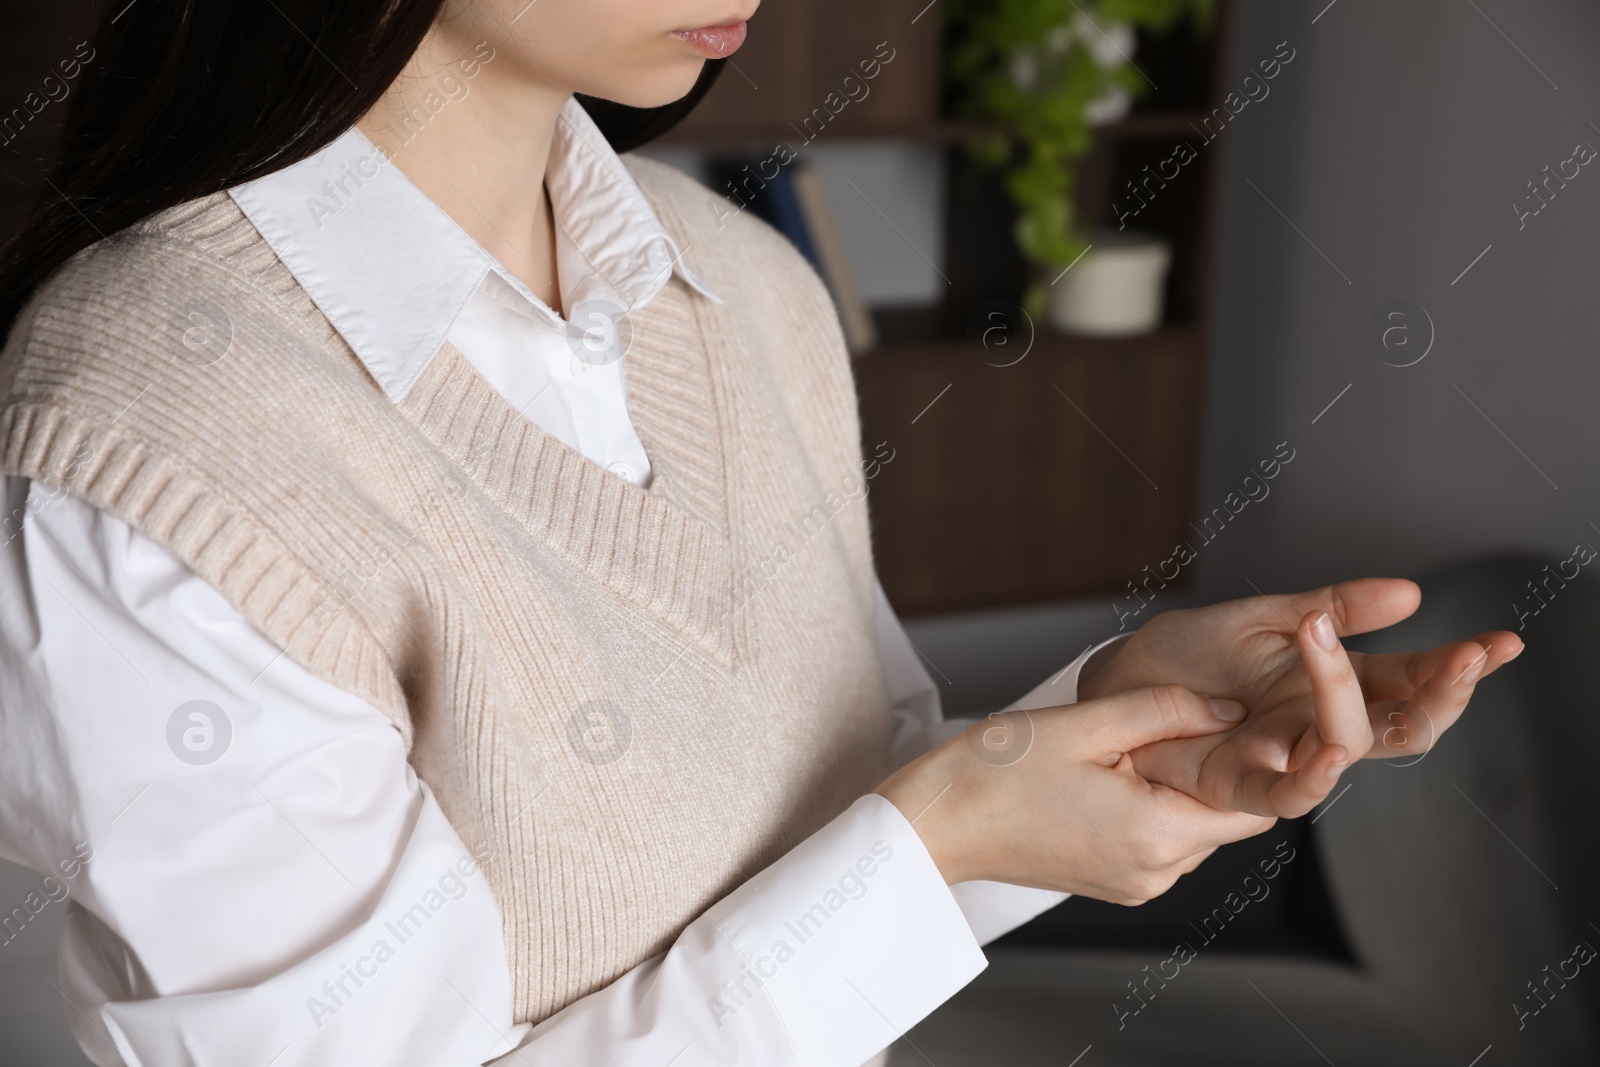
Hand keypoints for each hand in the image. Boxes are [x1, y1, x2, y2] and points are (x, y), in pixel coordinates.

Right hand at [875, 685, 1274, 903]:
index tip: (1244, 717)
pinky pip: (1159, 841)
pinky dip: (1153, 806)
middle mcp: (1155, 873)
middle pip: (1225, 817)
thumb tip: (1227, 708)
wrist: (934, 824)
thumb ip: (1165, 709)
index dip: (1256, 759)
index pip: (1255, 806)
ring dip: (1180, 786)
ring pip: (1193, 827)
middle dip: (1214, 768)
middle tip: (1182, 717)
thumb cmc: (994, 775)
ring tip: (1137, 742)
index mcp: (1156, 835)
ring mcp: (1134, 884)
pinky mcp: (1113, 883)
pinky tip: (1115, 772)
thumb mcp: (1084, 722)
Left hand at [1078, 579, 1522, 817]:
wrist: (1116, 682)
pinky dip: (1316, 772)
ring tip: (1398, 662)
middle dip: (1444, 694)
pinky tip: (1335, 741)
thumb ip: (1333, 606)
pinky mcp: (1240, 785)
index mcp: (1331, 682)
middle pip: (1403, 725)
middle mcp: (1318, 724)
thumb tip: (1409, 592)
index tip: (1505, 643)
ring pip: (1355, 749)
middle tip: (1469, 658)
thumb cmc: (1187, 656)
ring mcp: (1285, 757)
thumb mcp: (1264, 617)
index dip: (1459, 666)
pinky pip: (1290, 792)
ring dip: (1380, 710)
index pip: (1411, 679)